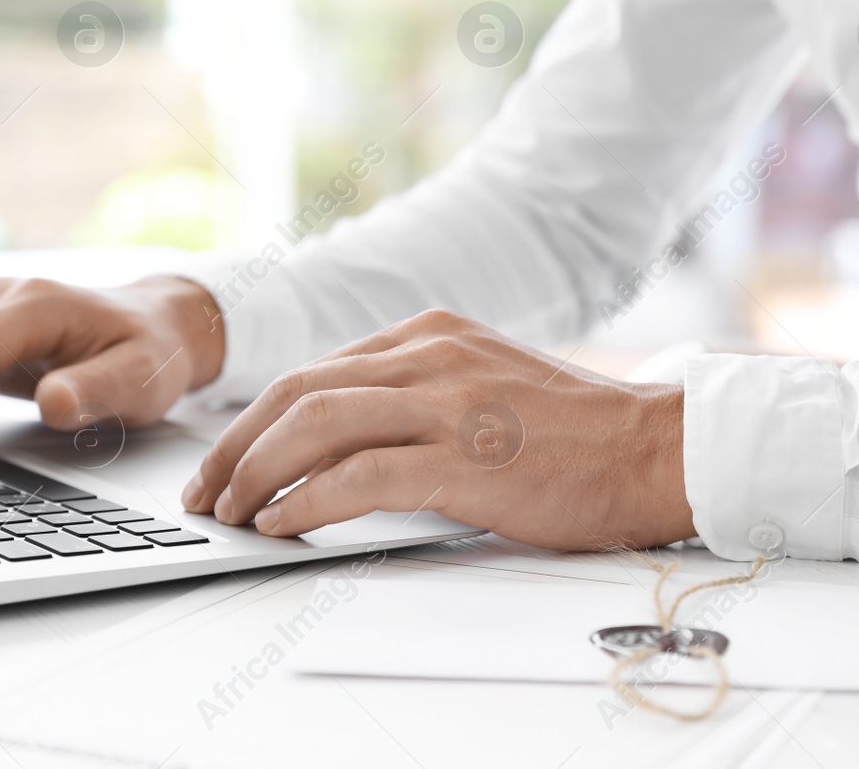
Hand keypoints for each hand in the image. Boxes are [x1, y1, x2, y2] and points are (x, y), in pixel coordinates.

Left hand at [181, 309, 693, 549]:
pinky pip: (358, 476)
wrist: (652, 448)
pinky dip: (305, 502)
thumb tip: (335, 438)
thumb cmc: (573, 430)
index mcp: (428, 334)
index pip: (314, 371)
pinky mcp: (463, 459)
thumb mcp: (482, 380)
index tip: (228, 457)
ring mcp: (446, 404)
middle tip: (206, 489)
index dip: (256, 419)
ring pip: (314, 425)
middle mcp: (429, 356)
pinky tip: (282, 524)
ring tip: (231, 512)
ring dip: (256, 472)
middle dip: (236, 445)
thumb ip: (416, 391)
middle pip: (297, 392)